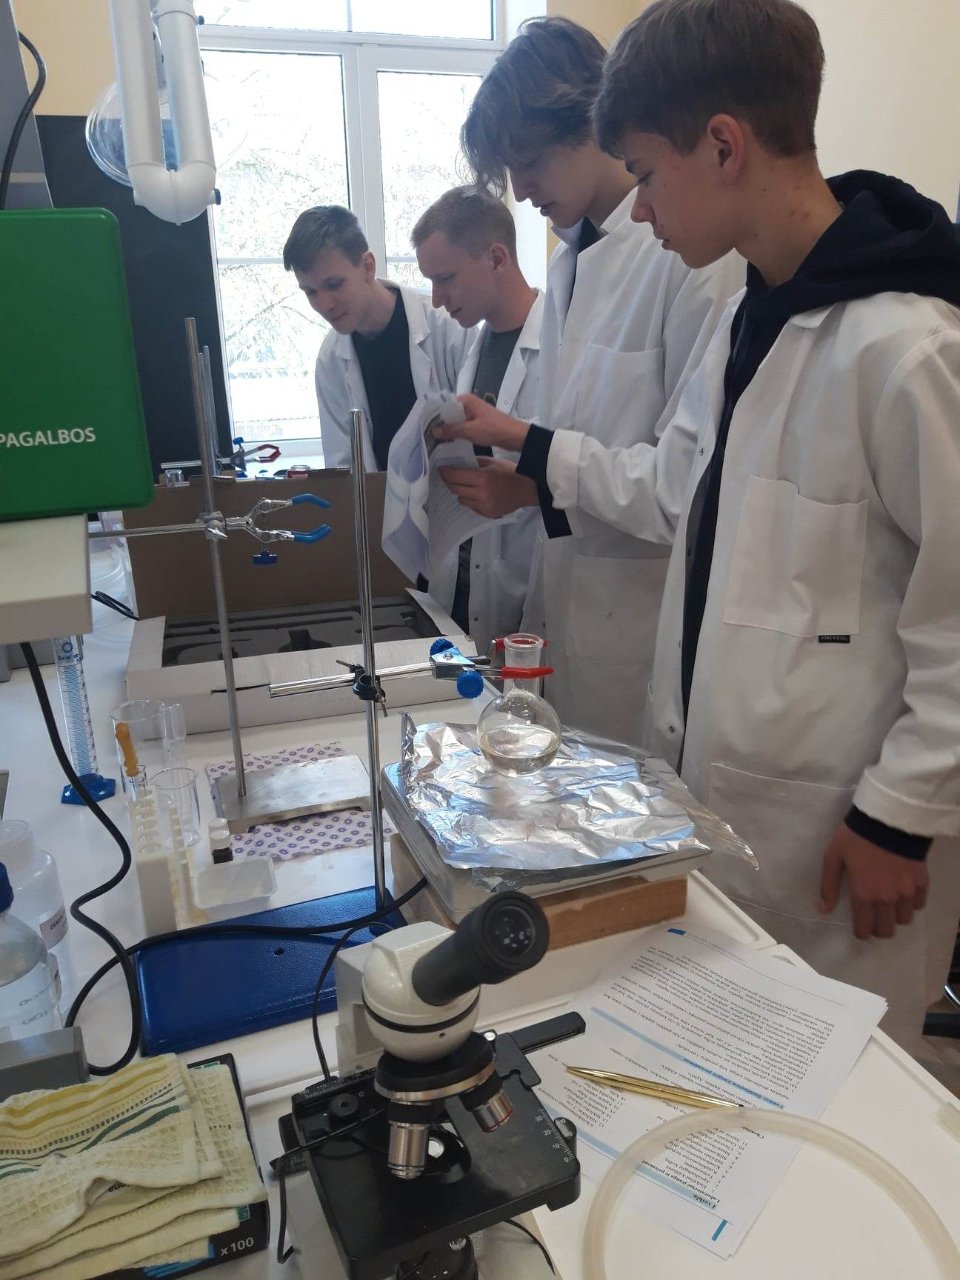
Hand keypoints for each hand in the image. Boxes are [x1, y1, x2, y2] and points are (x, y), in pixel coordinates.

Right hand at [431, 393, 530, 451]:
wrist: (515, 436)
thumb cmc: (494, 429)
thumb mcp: (470, 431)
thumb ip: (451, 430)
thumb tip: (434, 431)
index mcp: (466, 400)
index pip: (443, 404)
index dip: (433, 415)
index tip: (422, 425)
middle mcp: (468, 403)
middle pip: (448, 412)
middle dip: (439, 423)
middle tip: (425, 435)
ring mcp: (473, 413)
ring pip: (455, 420)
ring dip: (447, 429)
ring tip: (433, 440)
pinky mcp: (477, 422)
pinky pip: (462, 426)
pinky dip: (455, 433)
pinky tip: (447, 442)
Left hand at [439, 457, 538, 518]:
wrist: (527, 490)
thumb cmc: (510, 472)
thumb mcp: (492, 462)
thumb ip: (474, 463)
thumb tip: (458, 463)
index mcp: (482, 478)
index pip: (455, 476)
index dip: (445, 472)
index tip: (442, 469)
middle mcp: (481, 494)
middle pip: (455, 489)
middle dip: (449, 482)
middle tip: (448, 476)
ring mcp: (484, 506)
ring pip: (461, 499)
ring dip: (460, 492)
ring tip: (465, 485)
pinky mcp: (487, 514)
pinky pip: (471, 507)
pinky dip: (471, 500)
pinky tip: (476, 494)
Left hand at [818, 823, 928, 939]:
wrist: (887, 819)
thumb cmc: (855, 837)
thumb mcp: (833, 857)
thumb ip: (829, 885)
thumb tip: (823, 909)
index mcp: (864, 895)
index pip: (864, 929)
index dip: (860, 932)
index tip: (859, 927)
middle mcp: (887, 899)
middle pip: (886, 930)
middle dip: (878, 928)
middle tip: (873, 917)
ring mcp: (907, 892)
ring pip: (904, 919)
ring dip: (895, 916)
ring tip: (888, 904)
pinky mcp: (922, 882)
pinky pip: (919, 904)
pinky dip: (911, 903)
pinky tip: (903, 893)